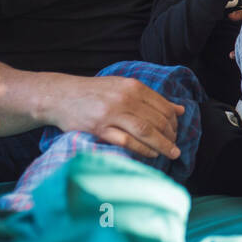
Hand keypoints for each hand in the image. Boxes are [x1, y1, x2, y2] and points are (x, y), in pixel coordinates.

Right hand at [46, 75, 184, 159]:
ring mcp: (112, 114)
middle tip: (175, 147)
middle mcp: (125, 99)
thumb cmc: (95, 93)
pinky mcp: (99, 129)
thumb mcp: (124, 87)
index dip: (174, 122)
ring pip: (146, 132)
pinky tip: (151, 154)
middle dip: (171, 136)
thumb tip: (180, 110)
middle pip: (157, 121)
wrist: (61, 96)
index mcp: (133, 87)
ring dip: (162, 145)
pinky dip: (142, 150)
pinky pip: (127, 142)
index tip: (177, 132)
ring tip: (172, 153)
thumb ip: (151, 98)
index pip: (163, 107)